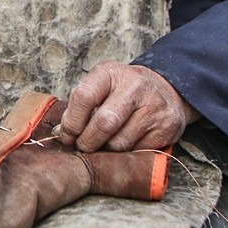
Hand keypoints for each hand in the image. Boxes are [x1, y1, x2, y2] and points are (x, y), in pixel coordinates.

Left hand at [57, 61, 197, 152]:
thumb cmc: (123, 90)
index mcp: (110, 72)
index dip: (71, 122)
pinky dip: (126, 154)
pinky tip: (125, 144)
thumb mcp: (101, 85)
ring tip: (104, 144)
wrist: (167, 88)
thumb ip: (81, 105)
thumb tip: (60, 134)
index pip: (84, 97)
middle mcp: (135, 87)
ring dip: (106, 150)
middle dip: (87, 142)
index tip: (66, 136)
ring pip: (120, 142)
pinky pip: (138, 151)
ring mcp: (154, 107)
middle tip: (82, 147)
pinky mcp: (167, 127)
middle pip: (104, 123)